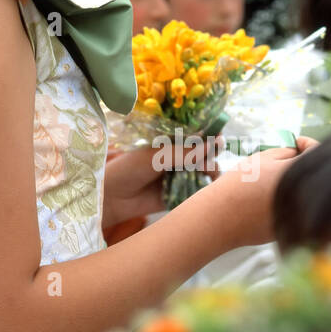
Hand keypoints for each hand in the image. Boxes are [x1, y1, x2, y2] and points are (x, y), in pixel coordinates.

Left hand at [104, 138, 225, 229]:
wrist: (112, 198)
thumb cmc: (128, 168)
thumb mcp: (156, 156)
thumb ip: (184, 152)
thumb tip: (212, 145)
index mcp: (170, 140)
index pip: (196, 133)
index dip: (209, 133)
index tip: (218, 137)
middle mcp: (178, 156)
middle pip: (205, 152)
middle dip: (213, 154)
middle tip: (213, 157)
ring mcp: (181, 175)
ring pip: (206, 171)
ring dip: (211, 171)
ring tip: (209, 174)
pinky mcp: (181, 194)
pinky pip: (198, 191)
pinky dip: (205, 189)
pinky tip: (206, 187)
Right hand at [209, 136, 319, 248]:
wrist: (221, 218)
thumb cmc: (238, 184)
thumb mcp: (262, 159)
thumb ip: (286, 152)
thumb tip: (299, 151)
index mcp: (299, 175)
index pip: (318, 153)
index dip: (308, 144)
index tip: (297, 143)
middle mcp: (305, 196)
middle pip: (313, 176)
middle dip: (300, 166)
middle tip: (283, 162)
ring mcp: (300, 215)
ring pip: (304, 194)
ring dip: (293, 185)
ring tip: (269, 184)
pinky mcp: (292, 230)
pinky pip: (294, 211)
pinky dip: (285, 203)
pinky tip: (264, 203)